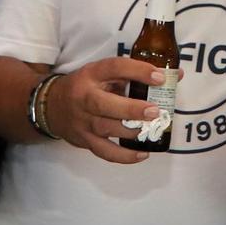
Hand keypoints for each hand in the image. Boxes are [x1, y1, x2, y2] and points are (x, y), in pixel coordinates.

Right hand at [43, 56, 169, 164]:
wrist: (50, 106)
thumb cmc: (85, 87)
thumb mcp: (102, 74)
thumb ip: (133, 74)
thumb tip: (175, 77)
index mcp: (91, 75)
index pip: (114, 68)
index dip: (137, 71)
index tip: (159, 76)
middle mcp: (85, 97)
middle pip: (105, 104)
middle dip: (131, 109)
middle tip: (155, 111)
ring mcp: (83, 121)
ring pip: (106, 129)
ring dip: (132, 131)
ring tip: (152, 131)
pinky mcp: (84, 140)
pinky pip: (105, 152)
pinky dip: (124, 156)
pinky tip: (143, 154)